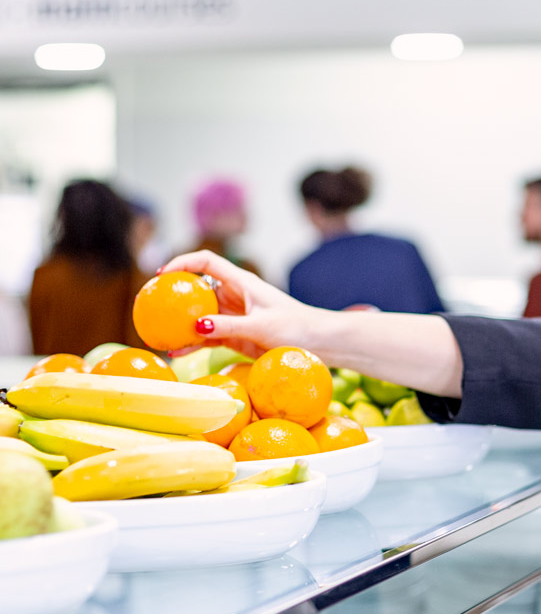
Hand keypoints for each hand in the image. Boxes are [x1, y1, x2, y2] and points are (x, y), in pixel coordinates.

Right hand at [160, 250, 314, 357]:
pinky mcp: (236, 336)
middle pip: (197, 288)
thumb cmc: (297, 327)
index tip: (161, 274)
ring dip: (180, 322)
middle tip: (148, 305)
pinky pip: (208, 336)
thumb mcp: (261, 326)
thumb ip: (229, 326)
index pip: (207, 262)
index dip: (183, 263)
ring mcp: (234, 316)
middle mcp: (235, 296)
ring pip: (199, 315)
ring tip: (155, 332)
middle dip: (174, 294)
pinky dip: (192, 342)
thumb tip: (196, 326)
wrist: (319, 343)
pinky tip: (176, 351)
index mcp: (242, 282)